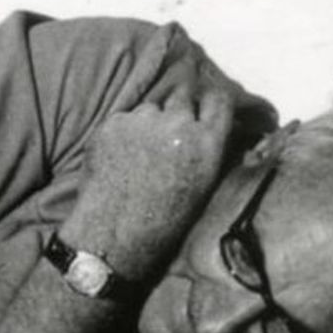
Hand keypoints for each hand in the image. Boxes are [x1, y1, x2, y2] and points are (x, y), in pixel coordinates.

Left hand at [69, 85, 236, 279]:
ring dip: (151, 121)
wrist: (115, 236)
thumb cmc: (166, 220)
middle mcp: (178, 124)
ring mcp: (142, 121)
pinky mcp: (113, 124)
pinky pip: (124, 118)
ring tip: (143, 153)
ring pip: (152, 108)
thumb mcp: (205, 185)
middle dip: (180, 110)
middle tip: (170, 133)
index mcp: (207, 142)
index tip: (206, 107)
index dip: (212, 101)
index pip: (219, 99)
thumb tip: (215, 126)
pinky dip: (124, 131)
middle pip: (184, 96)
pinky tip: (122, 157)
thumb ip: (211, 148)